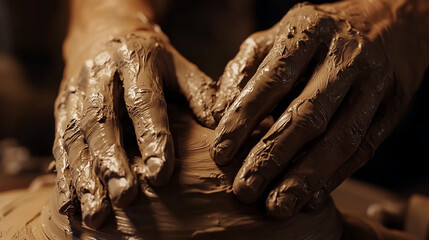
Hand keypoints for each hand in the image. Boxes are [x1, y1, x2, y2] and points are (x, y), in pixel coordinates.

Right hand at [53, 23, 215, 226]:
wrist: (102, 34)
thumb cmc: (150, 57)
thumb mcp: (178, 65)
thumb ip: (199, 93)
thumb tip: (220, 126)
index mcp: (135, 61)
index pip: (144, 102)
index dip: (152, 137)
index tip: (161, 174)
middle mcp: (99, 77)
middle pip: (102, 121)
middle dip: (112, 162)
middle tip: (124, 197)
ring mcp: (75, 95)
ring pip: (76, 138)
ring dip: (84, 177)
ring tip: (96, 212)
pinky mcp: (62, 111)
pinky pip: (60, 145)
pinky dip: (65, 176)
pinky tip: (72, 204)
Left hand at [211, 0, 428, 218]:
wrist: (385, 22)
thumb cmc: (314, 36)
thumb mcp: (274, 37)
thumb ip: (244, 71)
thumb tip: (217, 113)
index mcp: (309, 30)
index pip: (271, 81)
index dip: (243, 120)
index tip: (220, 154)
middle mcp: (346, 54)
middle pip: (307, 114)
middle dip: (272, 157)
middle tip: (244, 190)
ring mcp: (375, 81)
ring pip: (340, 138)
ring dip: (306, 177)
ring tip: (277, 206)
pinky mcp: (393, 106)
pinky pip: (365, 147)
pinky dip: (337, 176)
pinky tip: (312, 197)